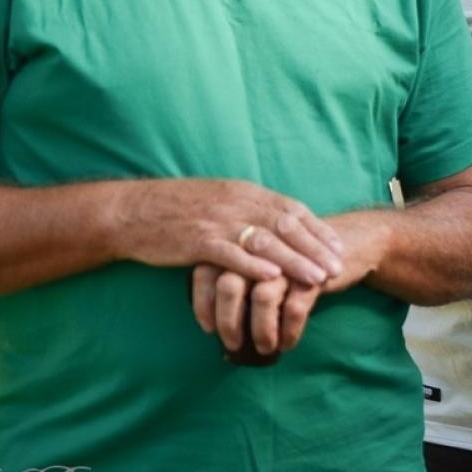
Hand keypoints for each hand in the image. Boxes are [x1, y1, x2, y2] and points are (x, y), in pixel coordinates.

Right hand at [115, 179, 344, 285]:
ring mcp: (218, 221)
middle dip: (316, 247)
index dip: (318, 229)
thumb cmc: (177, 209)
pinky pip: (231, 254)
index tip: (338, 246)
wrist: (132, 211)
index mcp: (245, 192)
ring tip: (317, 278)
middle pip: (287, 225)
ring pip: (266, 241)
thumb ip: (249, 209)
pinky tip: (273, 278)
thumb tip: (278, 224)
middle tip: (338, 266)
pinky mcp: (197, 240)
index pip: (292, 209)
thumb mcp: (220, 199)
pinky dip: (254, 266)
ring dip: (295, 261)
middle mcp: (237, 203)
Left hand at [189, 210, 390, 355]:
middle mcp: (260, 248)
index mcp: (241, 242)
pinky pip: (295, 308)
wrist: (349, 240)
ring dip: (261, 330)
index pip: (206, 273)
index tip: (209, 329)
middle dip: (228, 321)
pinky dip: (289, 331)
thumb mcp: (263, 259)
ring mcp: (288, 260)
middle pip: (229, 285)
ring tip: (265, 349)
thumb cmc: (296, 256)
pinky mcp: (314, 273)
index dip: (203, 304)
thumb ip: (238, 275)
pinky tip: (288, 343)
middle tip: (233, 345)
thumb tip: (214, 319)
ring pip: (262, 298)